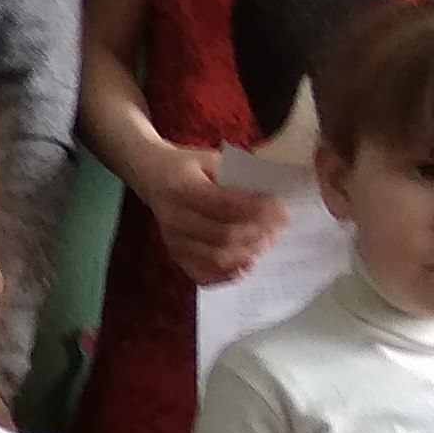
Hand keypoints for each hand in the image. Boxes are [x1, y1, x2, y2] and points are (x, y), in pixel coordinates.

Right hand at [136, 145, 291, 285]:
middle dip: (256, 235)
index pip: (225, 204)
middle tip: (277, 231)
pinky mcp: (173, 252)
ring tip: (264, 245)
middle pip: (222, 235)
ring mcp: (171, 238)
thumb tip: (272, 197)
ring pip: (214, 258)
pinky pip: (201, 273)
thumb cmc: (187, 165)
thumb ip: (236, 176)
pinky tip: (244, 266)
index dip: (257, 211)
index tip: (283, 213)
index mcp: (182, 186)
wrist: (151, 174)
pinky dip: (225, 275)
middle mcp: (173, 216)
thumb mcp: (210, 157)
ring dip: (246, 255)